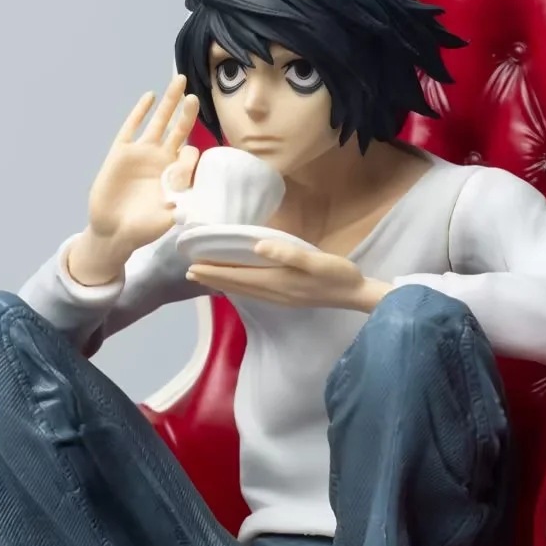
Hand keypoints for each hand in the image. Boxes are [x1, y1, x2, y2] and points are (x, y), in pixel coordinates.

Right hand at [69, 75, 199, 284]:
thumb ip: (183, 203)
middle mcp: (161, 159)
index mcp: (176, 173)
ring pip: (158, 121)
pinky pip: (131, 128)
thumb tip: (195, 190)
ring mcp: (141, 153)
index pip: (190, 152)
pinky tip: (149, 97)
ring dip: (168, 102)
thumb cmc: (144, 228)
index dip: (191, 157)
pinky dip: (139, 112)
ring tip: (179, 81)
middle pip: (178, 128)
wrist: (114, 232)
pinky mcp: (121, 153)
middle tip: (195, 95)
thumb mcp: (170, 216)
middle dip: (187, 111)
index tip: (184, 171)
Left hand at [185, 240, 393, 313]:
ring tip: (206, 279)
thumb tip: (257, 247)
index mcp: (278, 281)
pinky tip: (238, 284)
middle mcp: (274, 292)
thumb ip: (287, 253)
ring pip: (244, 290)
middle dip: (213, 279)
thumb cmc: (337, 274)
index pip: (238, 276)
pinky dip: (239, 287)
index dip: (215, 271)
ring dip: (223, 284)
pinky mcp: (287, 298)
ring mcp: (281, 298)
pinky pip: (254, 292)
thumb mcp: (315, 260)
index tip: (193, 266)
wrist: (356, 295)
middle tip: (189, 273)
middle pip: (237, 285)